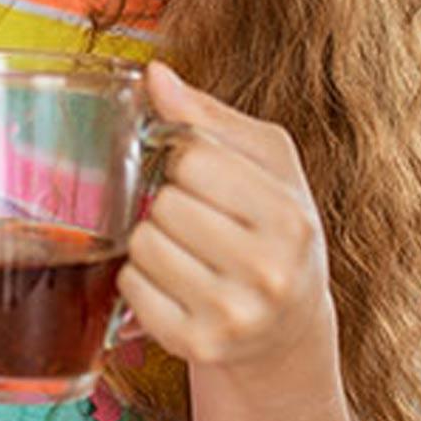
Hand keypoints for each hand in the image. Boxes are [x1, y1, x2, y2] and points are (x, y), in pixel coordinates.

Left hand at [119, 61, 333, 373]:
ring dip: (152, 239)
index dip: (187, 159)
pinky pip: (131, 287)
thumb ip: (207, 115)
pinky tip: (174, 281)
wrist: (288, 326)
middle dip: (170, 201)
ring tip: (186, 249)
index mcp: (290, 218)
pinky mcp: (198, 347)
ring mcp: (233, 316)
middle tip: (197, 219)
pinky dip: (141, 278)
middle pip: (165, 203)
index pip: (195, 159)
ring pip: (143, 244)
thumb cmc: (274, 226)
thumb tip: (155, 74)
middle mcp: (268, 273)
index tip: (204, 177)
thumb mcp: (265, 162)